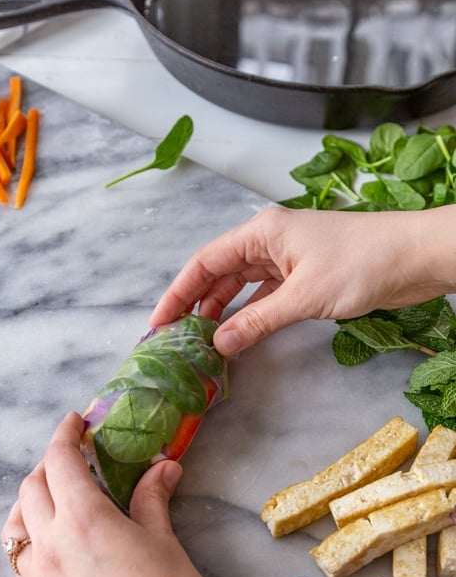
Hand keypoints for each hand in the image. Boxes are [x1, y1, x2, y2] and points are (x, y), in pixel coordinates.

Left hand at [1, 412, 224, 576]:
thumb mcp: (164, 541)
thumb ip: (151, 499)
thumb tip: (162, 468)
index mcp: (82, 519)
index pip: (59, 461)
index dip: (65, 434)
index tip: (75, 423)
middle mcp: (51, 546)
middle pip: (31, 489)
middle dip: (48, 467)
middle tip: (72, 462)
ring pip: (16, 528)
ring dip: (31, 505)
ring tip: (56, 503)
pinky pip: (22, 564)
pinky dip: (31, 543)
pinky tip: (56, 548)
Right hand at [150, 205, 454, 355]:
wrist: (417, 256)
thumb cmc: (365, 263)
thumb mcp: (304, 297)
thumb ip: (258, 321)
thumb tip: (219, 343)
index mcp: (262, 232)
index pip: (205, 262)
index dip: (178, 292)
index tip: (159, 322)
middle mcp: (269, 241)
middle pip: (218, 272)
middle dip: (195, 303)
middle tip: (175, 337)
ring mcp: (287, 258)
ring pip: (241, 285)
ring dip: (222, 310)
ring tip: (202, 340)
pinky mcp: (304, 275)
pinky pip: (265, 295)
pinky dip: (250, 313)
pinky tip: (239, 333)